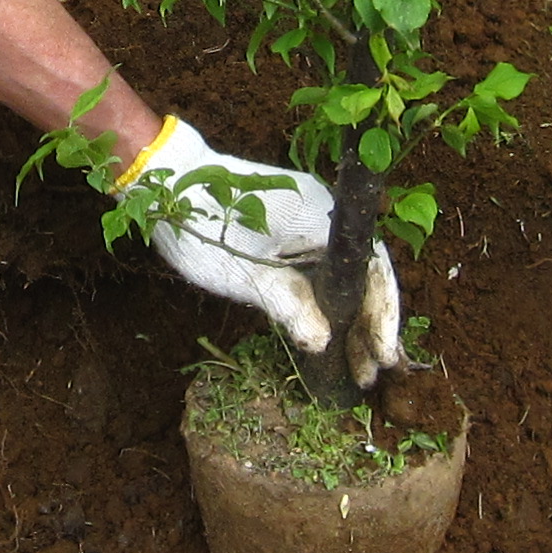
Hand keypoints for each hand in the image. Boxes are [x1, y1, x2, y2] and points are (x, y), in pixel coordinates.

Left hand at [123, 117, 403, 388]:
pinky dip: (331, 300)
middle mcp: (324, 213)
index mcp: (320, 216)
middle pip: (363, 273)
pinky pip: (324, 266)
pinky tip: (332, 333)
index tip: (383, 354)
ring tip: (358, 364)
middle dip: (370, 325)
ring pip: (345, 272)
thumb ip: (288, 306)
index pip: (370, 268)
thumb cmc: (202, 223)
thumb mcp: (243, 275)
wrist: (168, 180)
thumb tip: (323, 342)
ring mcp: (310, 218)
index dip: (382, 315)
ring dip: (353, 317)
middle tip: (372, 372)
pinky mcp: (293, 227)